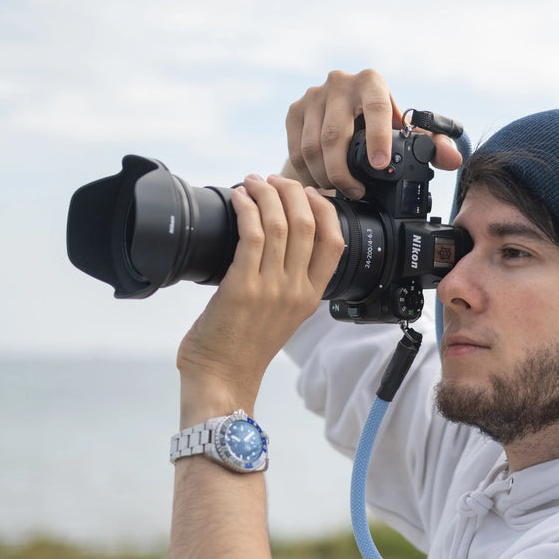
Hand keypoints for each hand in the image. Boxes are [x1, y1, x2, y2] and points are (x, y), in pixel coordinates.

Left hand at [176, 174, 343, 419]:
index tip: (309, 193)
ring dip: (265, 194)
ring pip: (280, 224)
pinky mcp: (242, 286)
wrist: (222, 378)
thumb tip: (274, 246)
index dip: (325, 209)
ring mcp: (272, 288)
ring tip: (252, 181)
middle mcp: (296, 290)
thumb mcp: (281, 316)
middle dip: (291, 191)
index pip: (335, 242)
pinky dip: (246, 208)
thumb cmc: (243, 349)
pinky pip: (251, 234)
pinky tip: (238, 198)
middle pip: (308, 224)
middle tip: (273, 179)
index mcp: (311, 297)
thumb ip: (285, 285)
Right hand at [285, 68, 462, 198]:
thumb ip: (434, 146)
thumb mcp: (407, 134)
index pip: (376, 107)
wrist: (342, 114)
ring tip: (338, 192)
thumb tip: (453, 160)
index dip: (378, 136)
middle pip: (334, 135)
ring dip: (325, 177)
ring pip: (312, 147)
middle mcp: (340, 82)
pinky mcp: (294, 111)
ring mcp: (313, 95)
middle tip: (356, 194)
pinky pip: (296, 151)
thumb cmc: (381, 126)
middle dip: (344, 173)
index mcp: (372, 83)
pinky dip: (307, 174)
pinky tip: (320, 185)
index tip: (380, 166)